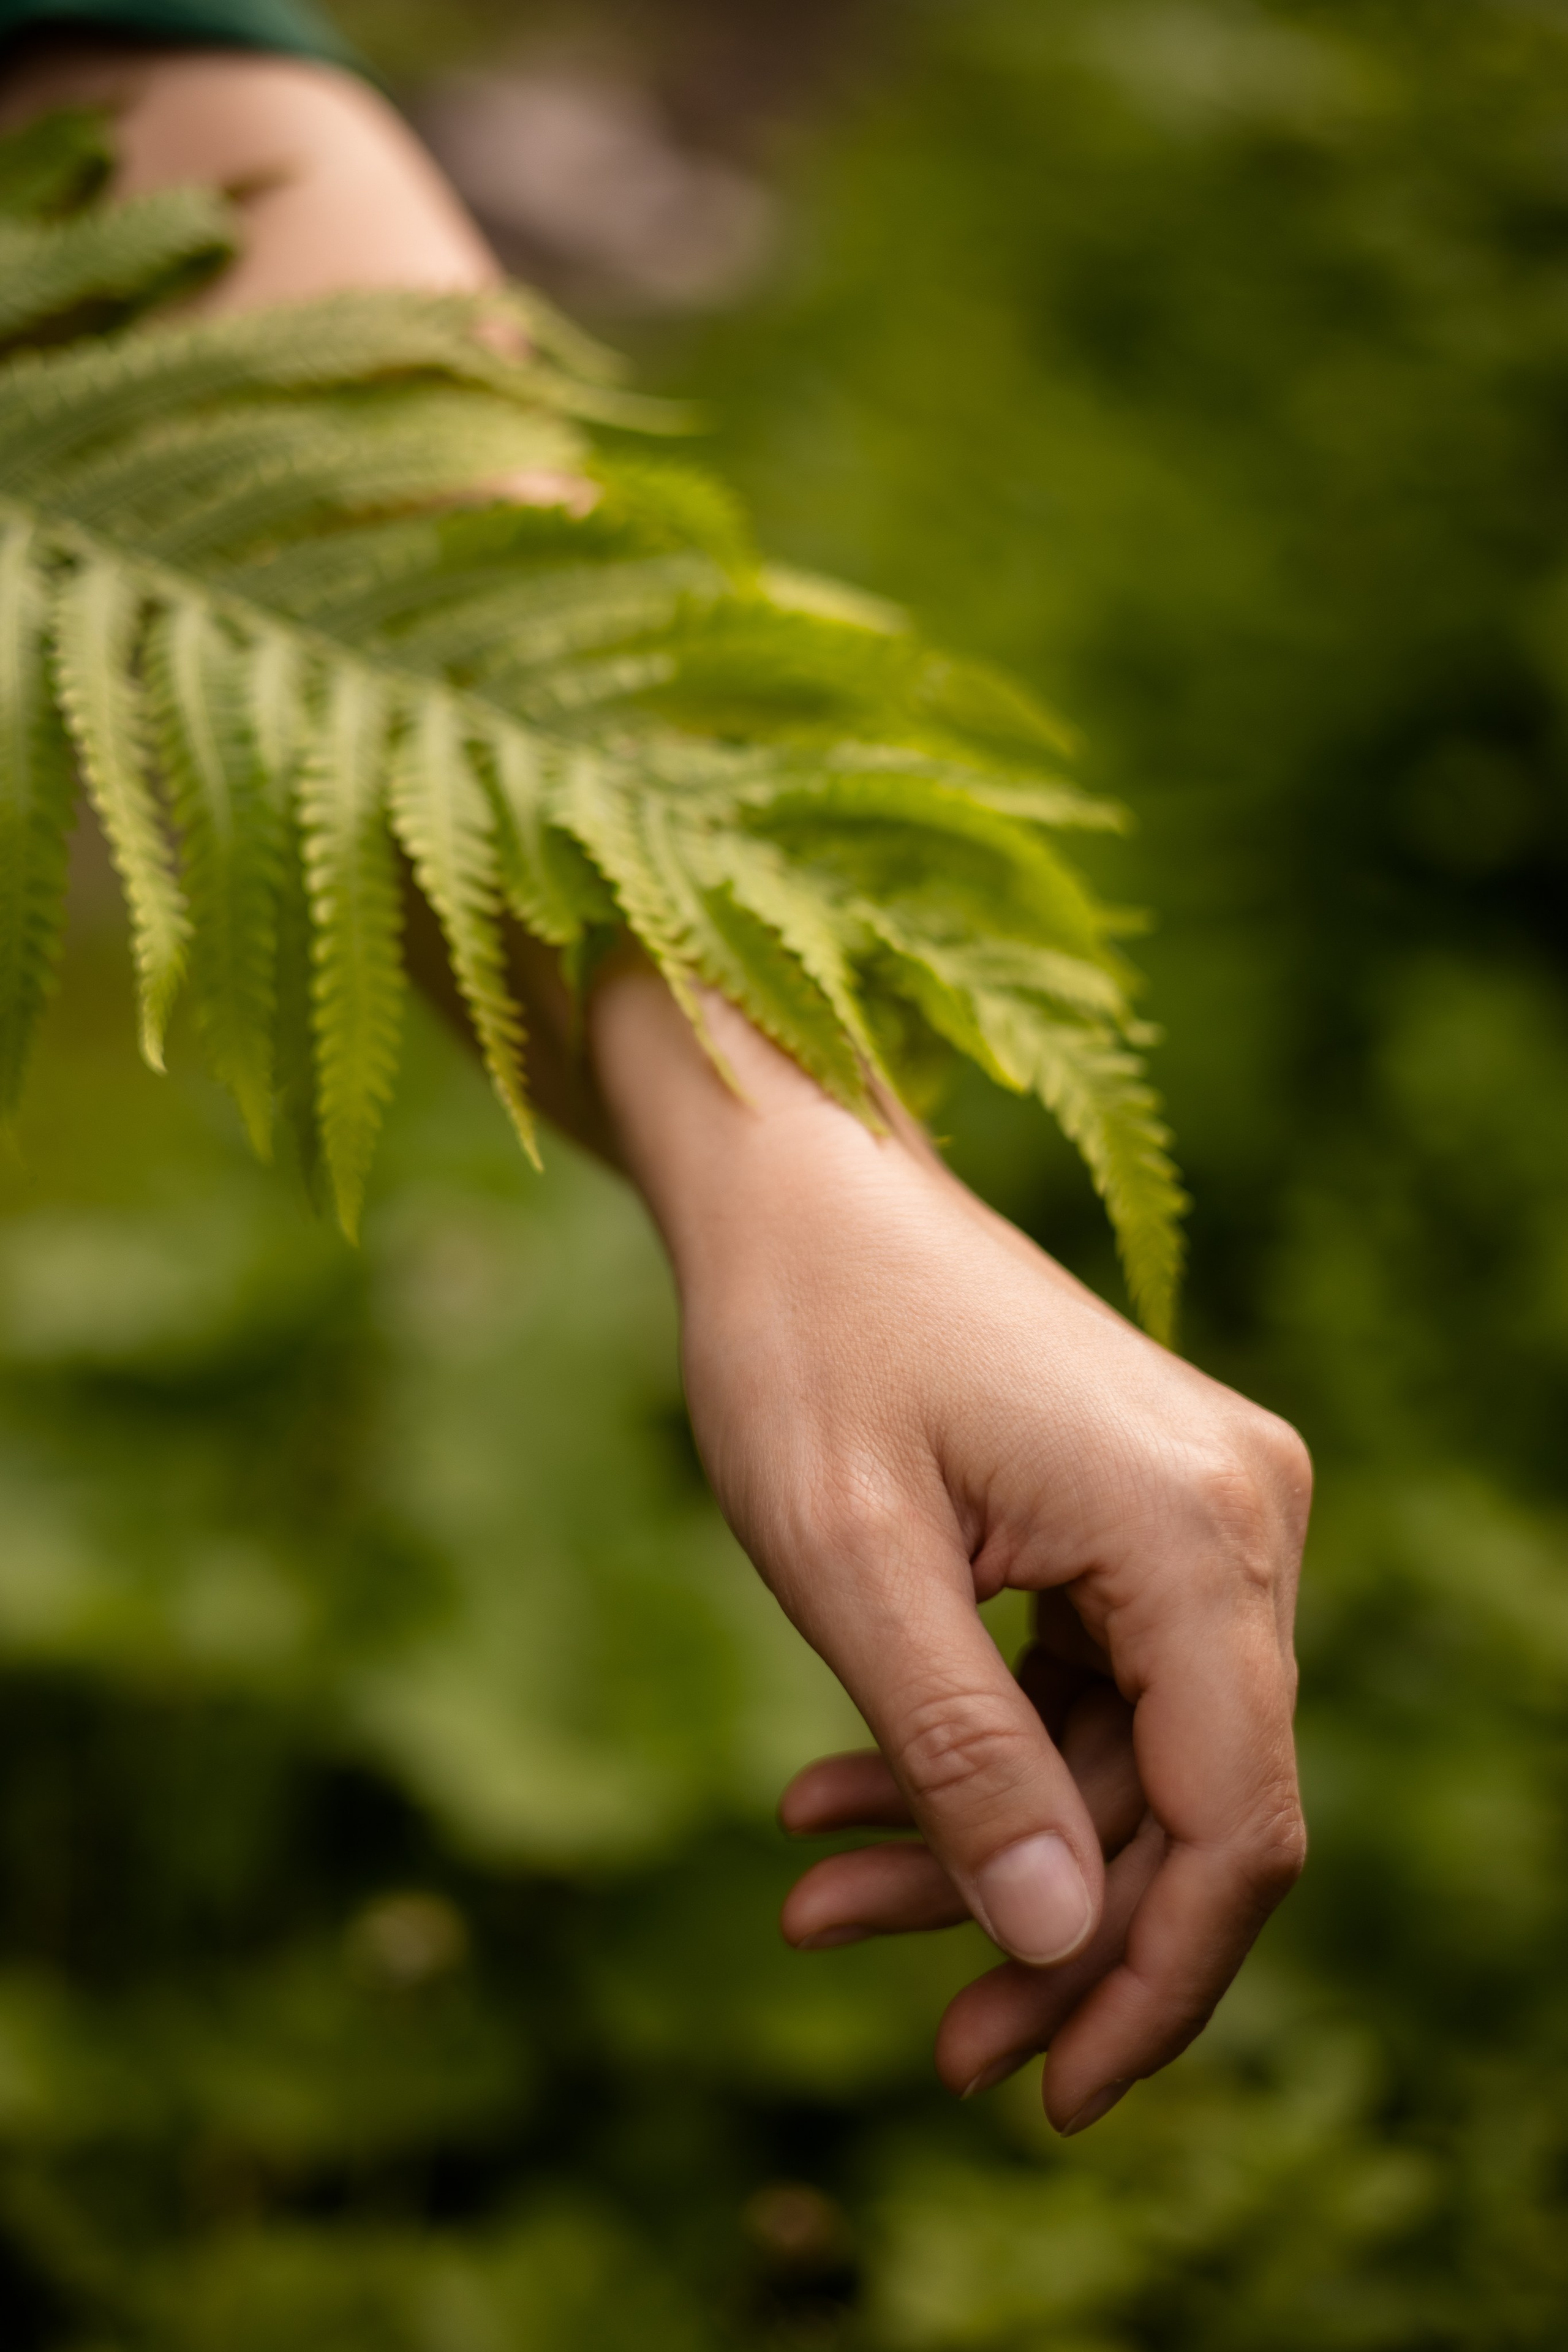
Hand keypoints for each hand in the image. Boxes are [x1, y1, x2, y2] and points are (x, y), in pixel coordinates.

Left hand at [595, 970, 1309, 2134]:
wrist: (791, 1177)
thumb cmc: (802, 1339)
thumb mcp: (851, 1567)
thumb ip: (966, 1758)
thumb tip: (1062, 1948)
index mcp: (1198, 1530)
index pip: (1234, 1822)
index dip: (1150, 1983)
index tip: (1043, 2094)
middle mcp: (1237, 1517)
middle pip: (1186, 1800)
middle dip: (1046, 1927)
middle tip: (922, 2036)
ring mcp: (1194, 1507)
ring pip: (1122, 1750)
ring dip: (982, 1840)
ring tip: (816, 1890)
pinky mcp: (1133, 1505)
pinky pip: (1086, 1676)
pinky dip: (977, 1748)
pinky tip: (837, 1794)